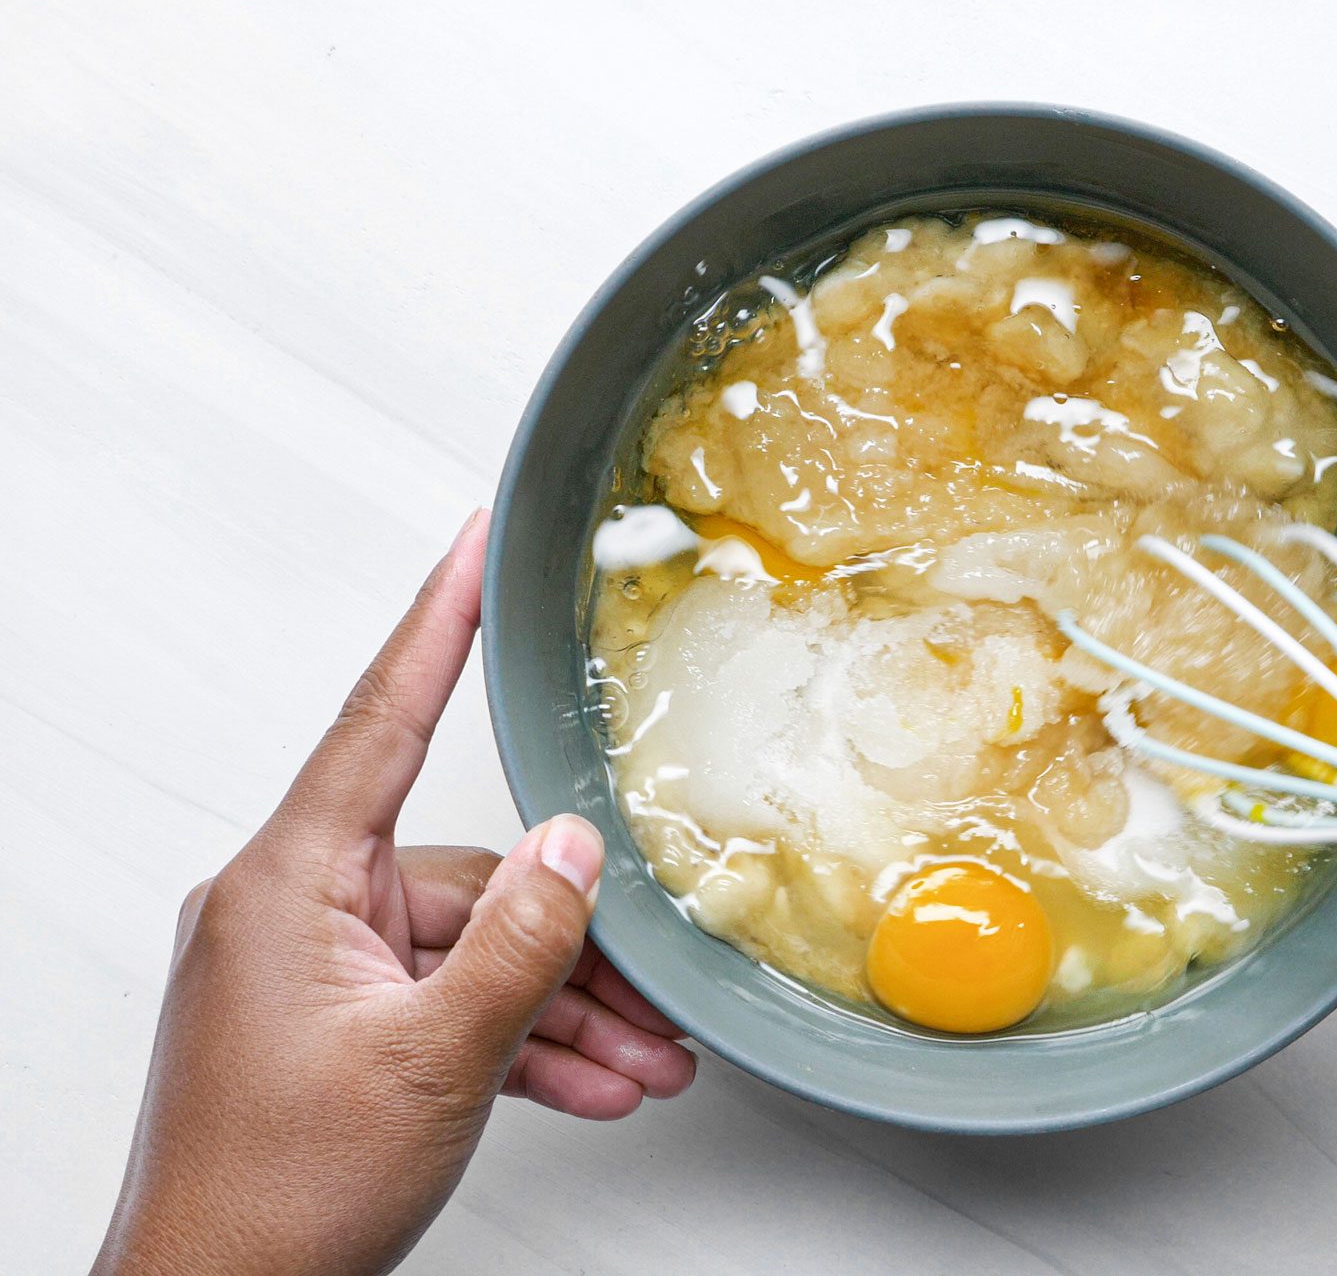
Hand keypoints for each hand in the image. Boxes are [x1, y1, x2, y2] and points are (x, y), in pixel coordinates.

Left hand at [94, 513, 695, 1275]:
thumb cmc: (276, 1198)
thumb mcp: (434, 1060)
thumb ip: (520, 942)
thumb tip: (575, 852)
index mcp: (289, 885)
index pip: (377, 720)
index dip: (435, 624)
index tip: (471, 545)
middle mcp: (292, 912)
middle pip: (464, 874)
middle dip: (570, 941)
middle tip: (654, 988)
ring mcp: (311, 972)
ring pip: (470, 949)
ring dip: (562, 1006)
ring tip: (640, 1060)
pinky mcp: (331, 1025)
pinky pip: (446, 1001)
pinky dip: (519, 1038)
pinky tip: (588, 1080)